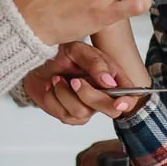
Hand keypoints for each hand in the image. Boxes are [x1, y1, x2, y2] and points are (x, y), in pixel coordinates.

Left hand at [23, 42, 139, 124]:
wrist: (36, 63)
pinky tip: (52, 87)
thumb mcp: (79, 50)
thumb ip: (96, 62)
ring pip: (82, 112)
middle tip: (75, 81)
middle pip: (111, 109)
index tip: (119, 101)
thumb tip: (109, 81)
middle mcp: (103, 95)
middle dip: (90, 96)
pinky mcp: (69, 115)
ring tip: (57, 78)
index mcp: (112, 78)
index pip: (130, 95)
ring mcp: (86, 107)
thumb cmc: (61, 55)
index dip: (128, 101)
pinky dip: (54, 98)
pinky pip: (64, 115)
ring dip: (65, 94)